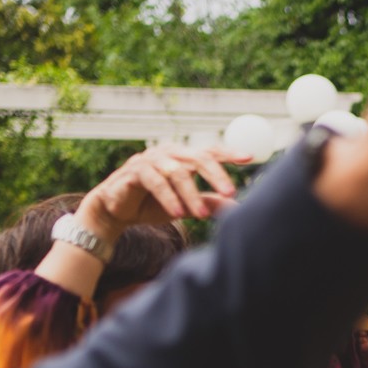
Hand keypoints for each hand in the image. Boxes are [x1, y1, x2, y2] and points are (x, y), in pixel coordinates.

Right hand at [76, 144, 245, 237]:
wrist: (116, 212)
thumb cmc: (153, 204)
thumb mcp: (186, 206)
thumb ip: (208, 203)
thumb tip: (237, 207)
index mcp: (183, 157)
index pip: (210, 151)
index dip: (229, 153)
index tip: (250, 158)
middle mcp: (169, 153)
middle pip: (198, 157)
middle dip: (216, 175)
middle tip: (230, 192)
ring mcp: (151, 159)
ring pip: (177, 172)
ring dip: (191, 195)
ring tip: (201, 216)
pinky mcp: (134, 171)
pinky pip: (155, 181)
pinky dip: (168, 198)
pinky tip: (177, 214)